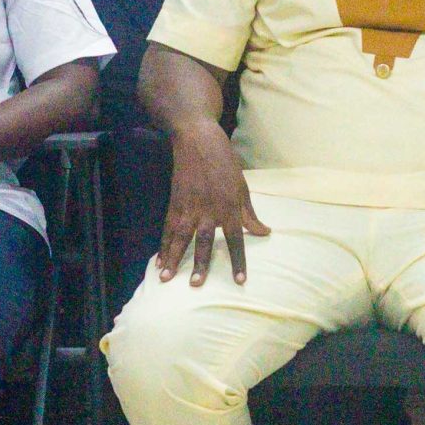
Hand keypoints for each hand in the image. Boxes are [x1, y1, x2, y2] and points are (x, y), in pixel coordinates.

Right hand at [155, 125, 267, 287]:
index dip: (237, 260)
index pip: (235, 238)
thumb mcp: (242, 187)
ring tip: (166, 278)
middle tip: (196, 284)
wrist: (198, 140)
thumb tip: (264, 232)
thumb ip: (250, 213)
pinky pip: (168, 228)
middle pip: (204, 241)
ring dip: (174, 258)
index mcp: (229, 206)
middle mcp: (208, 210)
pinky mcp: (174, 203)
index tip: (239, 281)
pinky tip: (159, 261)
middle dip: (200, 264)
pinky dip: (163, 245)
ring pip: (180, 237)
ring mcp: (189, 207)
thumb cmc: (225, 163)